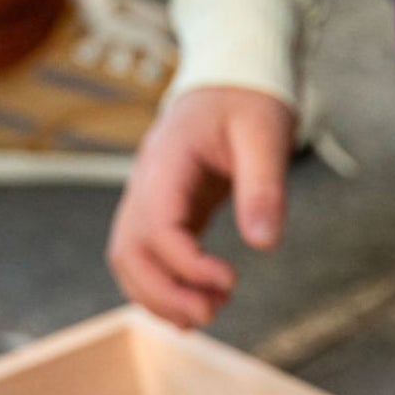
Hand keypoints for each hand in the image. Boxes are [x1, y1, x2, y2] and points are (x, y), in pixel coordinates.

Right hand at [108, 87, 295, 328]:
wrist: (232, 80)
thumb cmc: (249, 101)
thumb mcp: (266, 134)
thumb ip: (264, 187)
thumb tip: (264, 245)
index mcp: (167, 160)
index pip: (157, 224)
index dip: (187, 263)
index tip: (231, 281)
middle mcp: (146, 182)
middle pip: (129, 251)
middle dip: (164, 292)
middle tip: (212, 313)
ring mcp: (149, 198)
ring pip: (129, 260)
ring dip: (160, 297)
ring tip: (209, 314)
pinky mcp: (165, 213)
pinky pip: (148, 258)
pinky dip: (165, 288)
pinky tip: (201, 303)